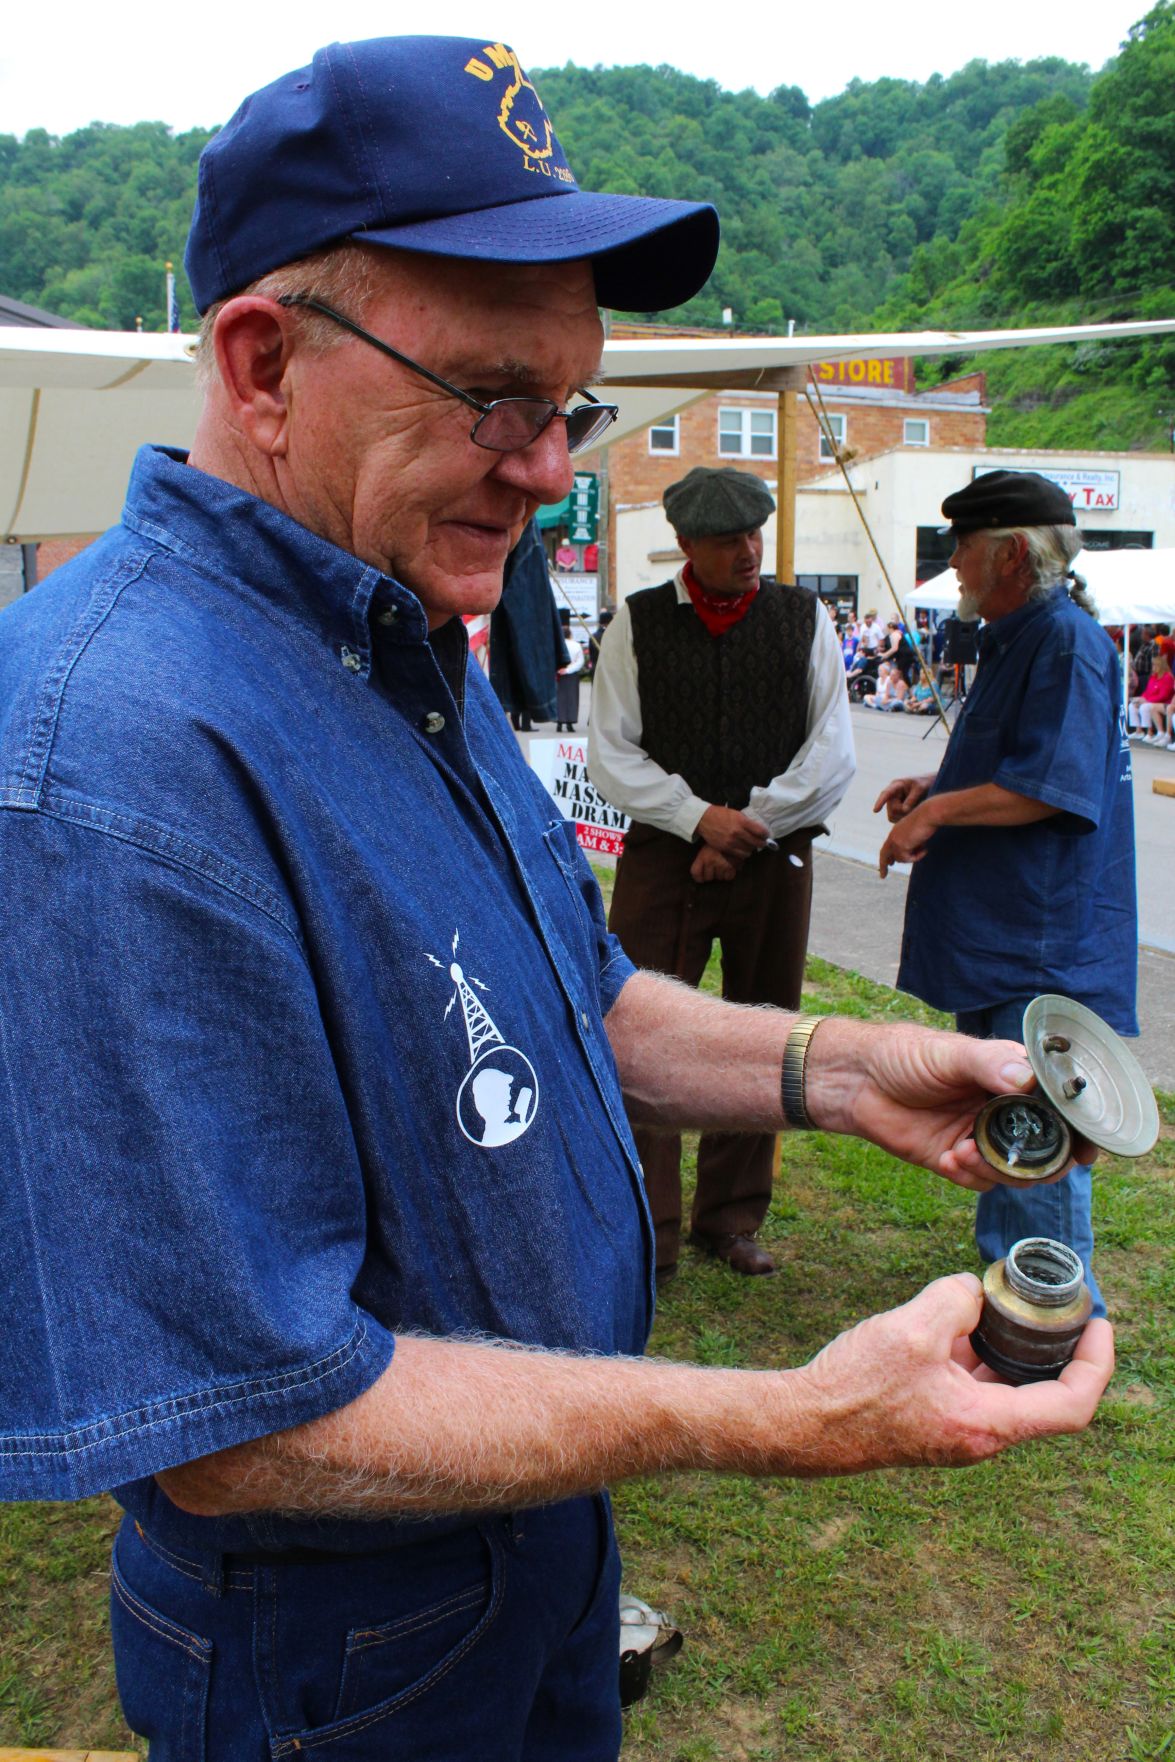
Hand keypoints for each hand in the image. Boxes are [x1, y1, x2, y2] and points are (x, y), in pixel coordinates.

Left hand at [690, 844, 737, 882]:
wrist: (732, 837)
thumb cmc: (718, 844)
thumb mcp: (706, 849)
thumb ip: (702, 861)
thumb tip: (700, 876)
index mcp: (702, 856)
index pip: (696, 873)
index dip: (699, 878)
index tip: (701, 878)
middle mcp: (710, 861)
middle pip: (708, 878)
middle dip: (711, 874)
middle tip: (715, 867)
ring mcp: (721, 864)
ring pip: (719, 878)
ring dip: (721, 874)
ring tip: (723, 864)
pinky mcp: (731, 866)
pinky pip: (728, 877)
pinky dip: (729, 874)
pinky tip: (729, 867)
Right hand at [696, 805, 768, 859]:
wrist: (704, 819)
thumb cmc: (721, 814)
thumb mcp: (736, 814)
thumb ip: (747, 822)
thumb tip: (758, 830)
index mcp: (742, 821)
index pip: (760, 831)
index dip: (765, 834)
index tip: (766, 835)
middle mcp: (738, 832)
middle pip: (757, 843)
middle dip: (761, 843)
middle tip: (761, 842)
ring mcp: (731, 842)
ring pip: (749, 851)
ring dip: (751, 849)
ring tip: (750, 845)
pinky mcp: (726, 848)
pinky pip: (740, 855)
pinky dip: (743, 853)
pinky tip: (742, 849)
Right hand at [788, 1274, 1113, 1473]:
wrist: (805, 1423)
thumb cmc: (855, 1387)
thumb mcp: (912, 1329)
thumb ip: (954, 1301)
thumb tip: (972, 1293)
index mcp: (986, 1424)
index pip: (1071, 1403)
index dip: (1096, 1362)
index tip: (1097, 1325)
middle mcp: (980, 1436)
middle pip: (1042, 1393)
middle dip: (1053, 1346)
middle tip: (1057, 1306)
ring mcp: (958, 1431)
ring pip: (1004, 1387)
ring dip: (1008, 1346)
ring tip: (1000, 1302)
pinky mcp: (935, 1419)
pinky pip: (974, 1386)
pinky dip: (977, 1353)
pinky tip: (956, 1321)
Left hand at [803, 1016, 1081, 1189]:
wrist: (856, 1081)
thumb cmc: (904, 1055)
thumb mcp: (949, 1053)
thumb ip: (988, 1065)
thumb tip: (1026, 1080)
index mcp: (1012, 1077)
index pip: (1058, 1106)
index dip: (1077, 1128)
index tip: (1084, 1146)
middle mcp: (1004, 1109)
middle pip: (1047, 1147)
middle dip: (1043, 1160)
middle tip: (1029, 1162)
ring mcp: (981, 1136)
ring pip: (1017, 1169)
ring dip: (1000, 1169)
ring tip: (965, 1151)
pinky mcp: (956, 1159)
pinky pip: (981, 1181)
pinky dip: (971, 1176)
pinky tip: (948, 1159)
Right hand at [873, 774, 934, 822]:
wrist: (932, 787)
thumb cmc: (926, 783)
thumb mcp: (920, 789)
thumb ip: (912, 799)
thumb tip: (903, 810)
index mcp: (896, 785)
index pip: (886, 794)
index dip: (880, 802)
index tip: (875, 811)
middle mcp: (892, 795)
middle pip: (892, 809)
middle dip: (903, 812)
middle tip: (916, 808)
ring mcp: (893, 803)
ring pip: (892, 816)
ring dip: (904, 816)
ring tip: (916, 810)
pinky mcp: (896, 810)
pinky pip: (895, 819)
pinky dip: (904, 819)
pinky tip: (913, 814)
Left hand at [878, 802, 936, 876]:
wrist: (929, 814)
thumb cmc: (927, 822)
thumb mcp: (916, 834)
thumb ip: (910, 844)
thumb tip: (907, 857)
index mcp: (895, 832)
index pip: (887, 846)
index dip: (886, 856)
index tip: (888, 864)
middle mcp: (893, 836)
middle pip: (884, 855)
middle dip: (883, 866)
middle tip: (882, 876)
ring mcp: (895, 841)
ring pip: (900, 859)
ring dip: (913, 857)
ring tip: (923, 847)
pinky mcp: (900, 845)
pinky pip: (907, 859)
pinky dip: (917, 856)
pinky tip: (924, 847)